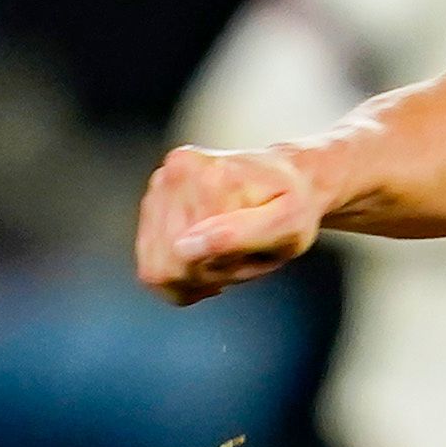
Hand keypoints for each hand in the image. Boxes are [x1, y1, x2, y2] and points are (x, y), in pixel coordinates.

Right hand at [137, 143, 326, 301]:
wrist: (292, 178)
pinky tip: (206, 254)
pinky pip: (150, 255)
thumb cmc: (295, 207)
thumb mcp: (288, 228)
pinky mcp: (155, 195)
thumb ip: (239, 237)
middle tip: (238, 259)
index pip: (182, 260)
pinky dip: (179, 266)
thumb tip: (183, 247)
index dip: (213, 274)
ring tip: (225, 255)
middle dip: (203, 275)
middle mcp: (177, 171)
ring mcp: (161, 181)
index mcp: (210, 176)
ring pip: (154, 265)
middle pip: (165, 265)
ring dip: (192, 273)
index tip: (242, 260)